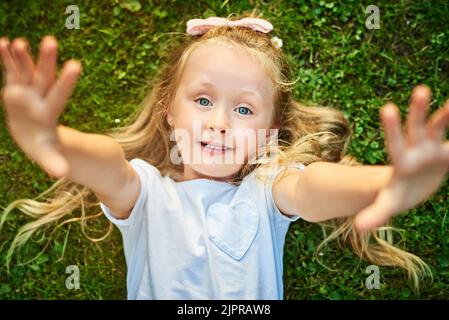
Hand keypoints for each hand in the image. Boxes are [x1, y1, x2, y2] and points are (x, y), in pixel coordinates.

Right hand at [0, 36, 80, 177]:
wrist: (34, 135)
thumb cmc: (43, 146)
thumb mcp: (48, 155)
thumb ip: (54, 162)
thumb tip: (62, 174)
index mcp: (49, 111)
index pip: (60, 94)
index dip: (66, 81)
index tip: (76, 65)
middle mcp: (40, 97)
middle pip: (45, 77)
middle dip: (46, 61)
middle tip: (51, 41)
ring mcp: (27, 90)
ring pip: (26, 70)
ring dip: (23, 56)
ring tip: (19, 43)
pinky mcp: (15, 87)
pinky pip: (11, 70)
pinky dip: (7, 58)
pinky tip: (2, 42)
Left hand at [355, 85, 448, 231]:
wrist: (411, 187)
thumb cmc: (396, 194)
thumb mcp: (387, 204)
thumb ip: (375, 214)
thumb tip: (358, 227)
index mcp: (400, 159)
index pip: (394, 141)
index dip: (392, 127)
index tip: (387, 108)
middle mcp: (415, 148)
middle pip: (416, 126)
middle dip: (418, 110)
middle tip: (420, 90)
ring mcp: (432, 147)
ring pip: (439, 126)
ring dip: (447, 114)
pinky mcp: (446, 152)